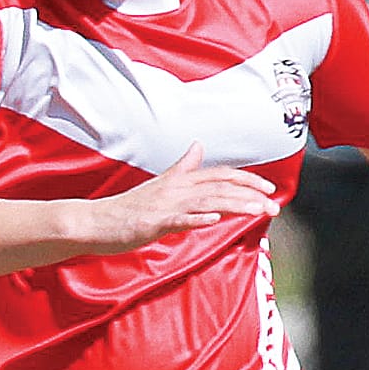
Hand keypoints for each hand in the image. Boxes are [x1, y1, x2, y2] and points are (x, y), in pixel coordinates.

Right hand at [92, 146, 278, 251]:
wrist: (95, 221)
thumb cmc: (127, 208)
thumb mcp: (159, 185)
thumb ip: (182, 167)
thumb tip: (197, 146)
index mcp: (179, 181)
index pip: (220, 175)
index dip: (246, 179)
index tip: (268, 188)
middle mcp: (176, 189)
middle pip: (220, 187)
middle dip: (250, 194)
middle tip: (274, 206)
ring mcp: (164, 206)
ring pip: (207, 201)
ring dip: (234, 204)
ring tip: (257, 210)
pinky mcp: (152, 223)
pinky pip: (179, 219)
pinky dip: (197, 218)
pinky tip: (215, 219)